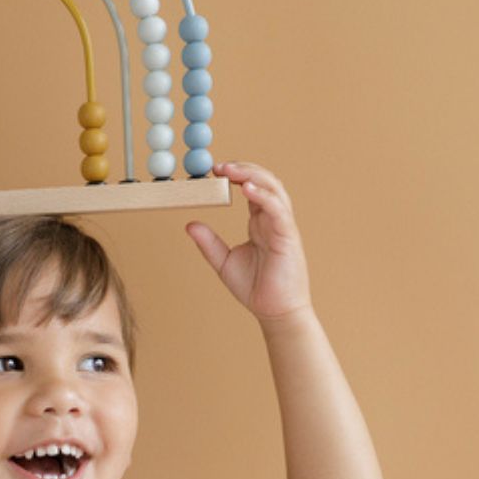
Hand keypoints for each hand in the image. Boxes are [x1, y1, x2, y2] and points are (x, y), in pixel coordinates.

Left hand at [185, 161, 311, 324]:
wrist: (274, 312)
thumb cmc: (256, 288)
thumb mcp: (223, 261)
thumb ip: (208, 242)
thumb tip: (190, 224)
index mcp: (260, 222)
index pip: (251, 188)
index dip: (236, 176)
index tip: (214, 170)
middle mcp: (273, 220)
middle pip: (265, 182)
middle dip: (243, 169)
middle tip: (219, 166)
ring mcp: (283, 227)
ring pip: (274, 189)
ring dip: (253, 175)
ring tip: (232, 170)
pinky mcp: (288, 237)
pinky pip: (278, 210)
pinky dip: (264, 196)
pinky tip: (248, 189)